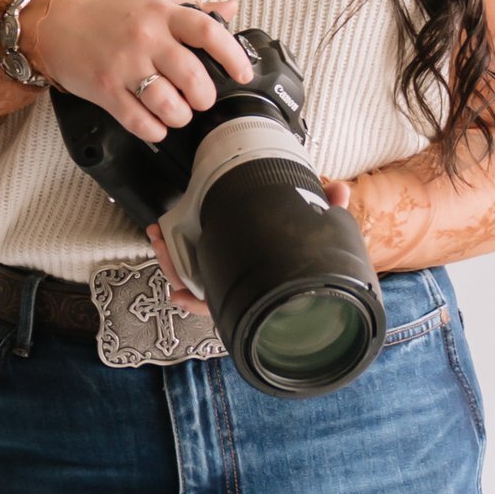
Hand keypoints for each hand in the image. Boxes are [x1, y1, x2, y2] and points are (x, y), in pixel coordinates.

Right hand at [27, 0, 250, 149]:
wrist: (56, 27)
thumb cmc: (108, 16)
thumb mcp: (151, 2)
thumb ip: (193, 9)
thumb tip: (231, 8)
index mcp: (161, 13)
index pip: (207, 31)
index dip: (232, 55)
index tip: (242, 73)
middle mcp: (144, 37)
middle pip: (191, 76)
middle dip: (204, 97)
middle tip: (201, 99)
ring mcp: (124, 65)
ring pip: (168, 104)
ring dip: (180, 116)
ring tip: (178, 113)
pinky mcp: (105, 90)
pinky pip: (139, 121)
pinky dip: (155, 129)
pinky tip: (156, 124)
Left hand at [150, 171, 357, 315]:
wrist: (313, 253)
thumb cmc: (311, 252)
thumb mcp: (321, 229)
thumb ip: (328, 209)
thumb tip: (337, 190)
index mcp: (255, 288)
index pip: (222, 304)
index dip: (198, 302)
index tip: (178, 295)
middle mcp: (238, 286)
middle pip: (195, 287)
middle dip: (173, 265)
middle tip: (160, 242)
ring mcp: (226, 272)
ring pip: (188, 273)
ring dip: (168, 254)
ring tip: (156, 232)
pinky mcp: (221, 255)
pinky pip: (193, 260)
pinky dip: (176, 249)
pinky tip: (163, 234)